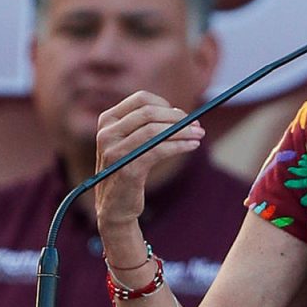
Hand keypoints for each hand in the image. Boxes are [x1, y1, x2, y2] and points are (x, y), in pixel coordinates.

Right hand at [93, 90, 203, 227]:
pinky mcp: (128, 169)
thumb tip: (180, 113)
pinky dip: (179, 146)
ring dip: (183, 131)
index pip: (140, 99)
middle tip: (196, 125)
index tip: (181, 116)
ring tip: (199, 135)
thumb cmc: (128, 171)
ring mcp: (114, 151)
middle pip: (149, 112)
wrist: (115, 207)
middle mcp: (107, 133)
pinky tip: (192, 146)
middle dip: (177, 117)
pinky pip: (159, 150)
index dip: (165, 104)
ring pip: (155, 130)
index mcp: (107, 121)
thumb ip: (146, 126)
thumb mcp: (130, 143)